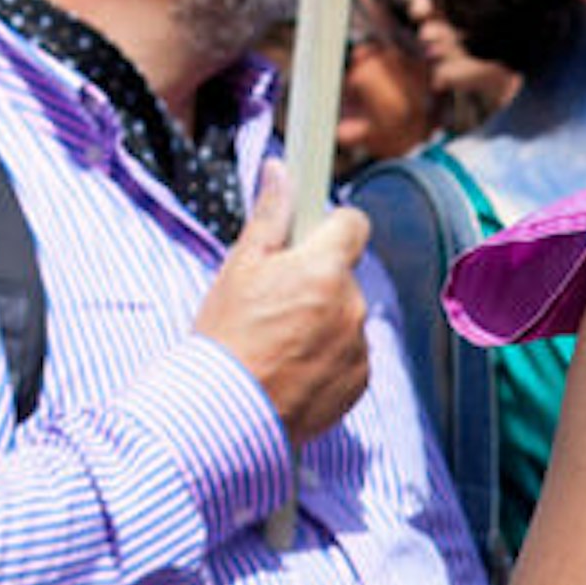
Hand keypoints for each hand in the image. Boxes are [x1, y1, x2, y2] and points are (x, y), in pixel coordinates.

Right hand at [192, 170, 372, 442]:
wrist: (227, 413)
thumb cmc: (226, 337)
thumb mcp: (240, 267)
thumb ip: (269, 216)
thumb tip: (281, 171)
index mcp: (324, 268)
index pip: (353, 224)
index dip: (331, 227)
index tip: (311, 236)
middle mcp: (351, 305)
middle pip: (343, 276)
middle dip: (317, 281)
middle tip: (273, 302)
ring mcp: (358, 347)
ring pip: (346, 317)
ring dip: (322, 322)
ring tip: (276, 343)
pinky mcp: (359, 382)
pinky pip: (349, 357)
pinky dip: (327, 359)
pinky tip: (290, 368)